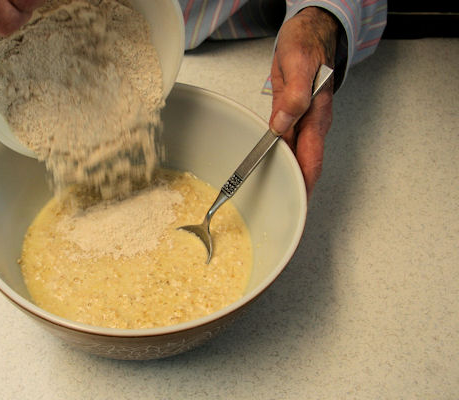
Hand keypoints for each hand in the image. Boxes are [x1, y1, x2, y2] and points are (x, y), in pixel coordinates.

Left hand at [269, 7, 337, 196]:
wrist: (309, 35)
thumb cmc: (306, 47)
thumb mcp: (297, 65)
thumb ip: (294, 96)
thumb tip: (283, 124)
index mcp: (316, 116)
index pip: (311, 159)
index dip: (305, 184)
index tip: (299, 204)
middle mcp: (313, 124)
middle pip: (307, 166)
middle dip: (298, 190)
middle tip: (287, 213)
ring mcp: (304, 122)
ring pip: (298, 158)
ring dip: (290, 178)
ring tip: (278, 199)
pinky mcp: (294, 118)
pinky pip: (289, 145)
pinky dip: (281, 159)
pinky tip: (273, 168)